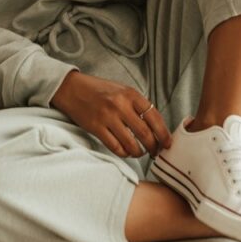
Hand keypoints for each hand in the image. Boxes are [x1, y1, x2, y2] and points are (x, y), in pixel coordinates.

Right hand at [50, 71, 172, 158]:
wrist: (72, 89)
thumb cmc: (100, 90)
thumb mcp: (122, 90)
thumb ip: (137, 105)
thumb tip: (156, 126)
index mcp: (130, 94)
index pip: (155, 117)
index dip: (164, 133)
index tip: (167, 143)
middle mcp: (120, 105)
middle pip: (145, 133)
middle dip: (154, 147)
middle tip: (155, 152)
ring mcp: (107, 117)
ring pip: (131, 143)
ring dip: (138, 152)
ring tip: (140, 153)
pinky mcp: (96, 128)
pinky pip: (115, 147)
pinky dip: (124, 153)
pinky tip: (126, 151)